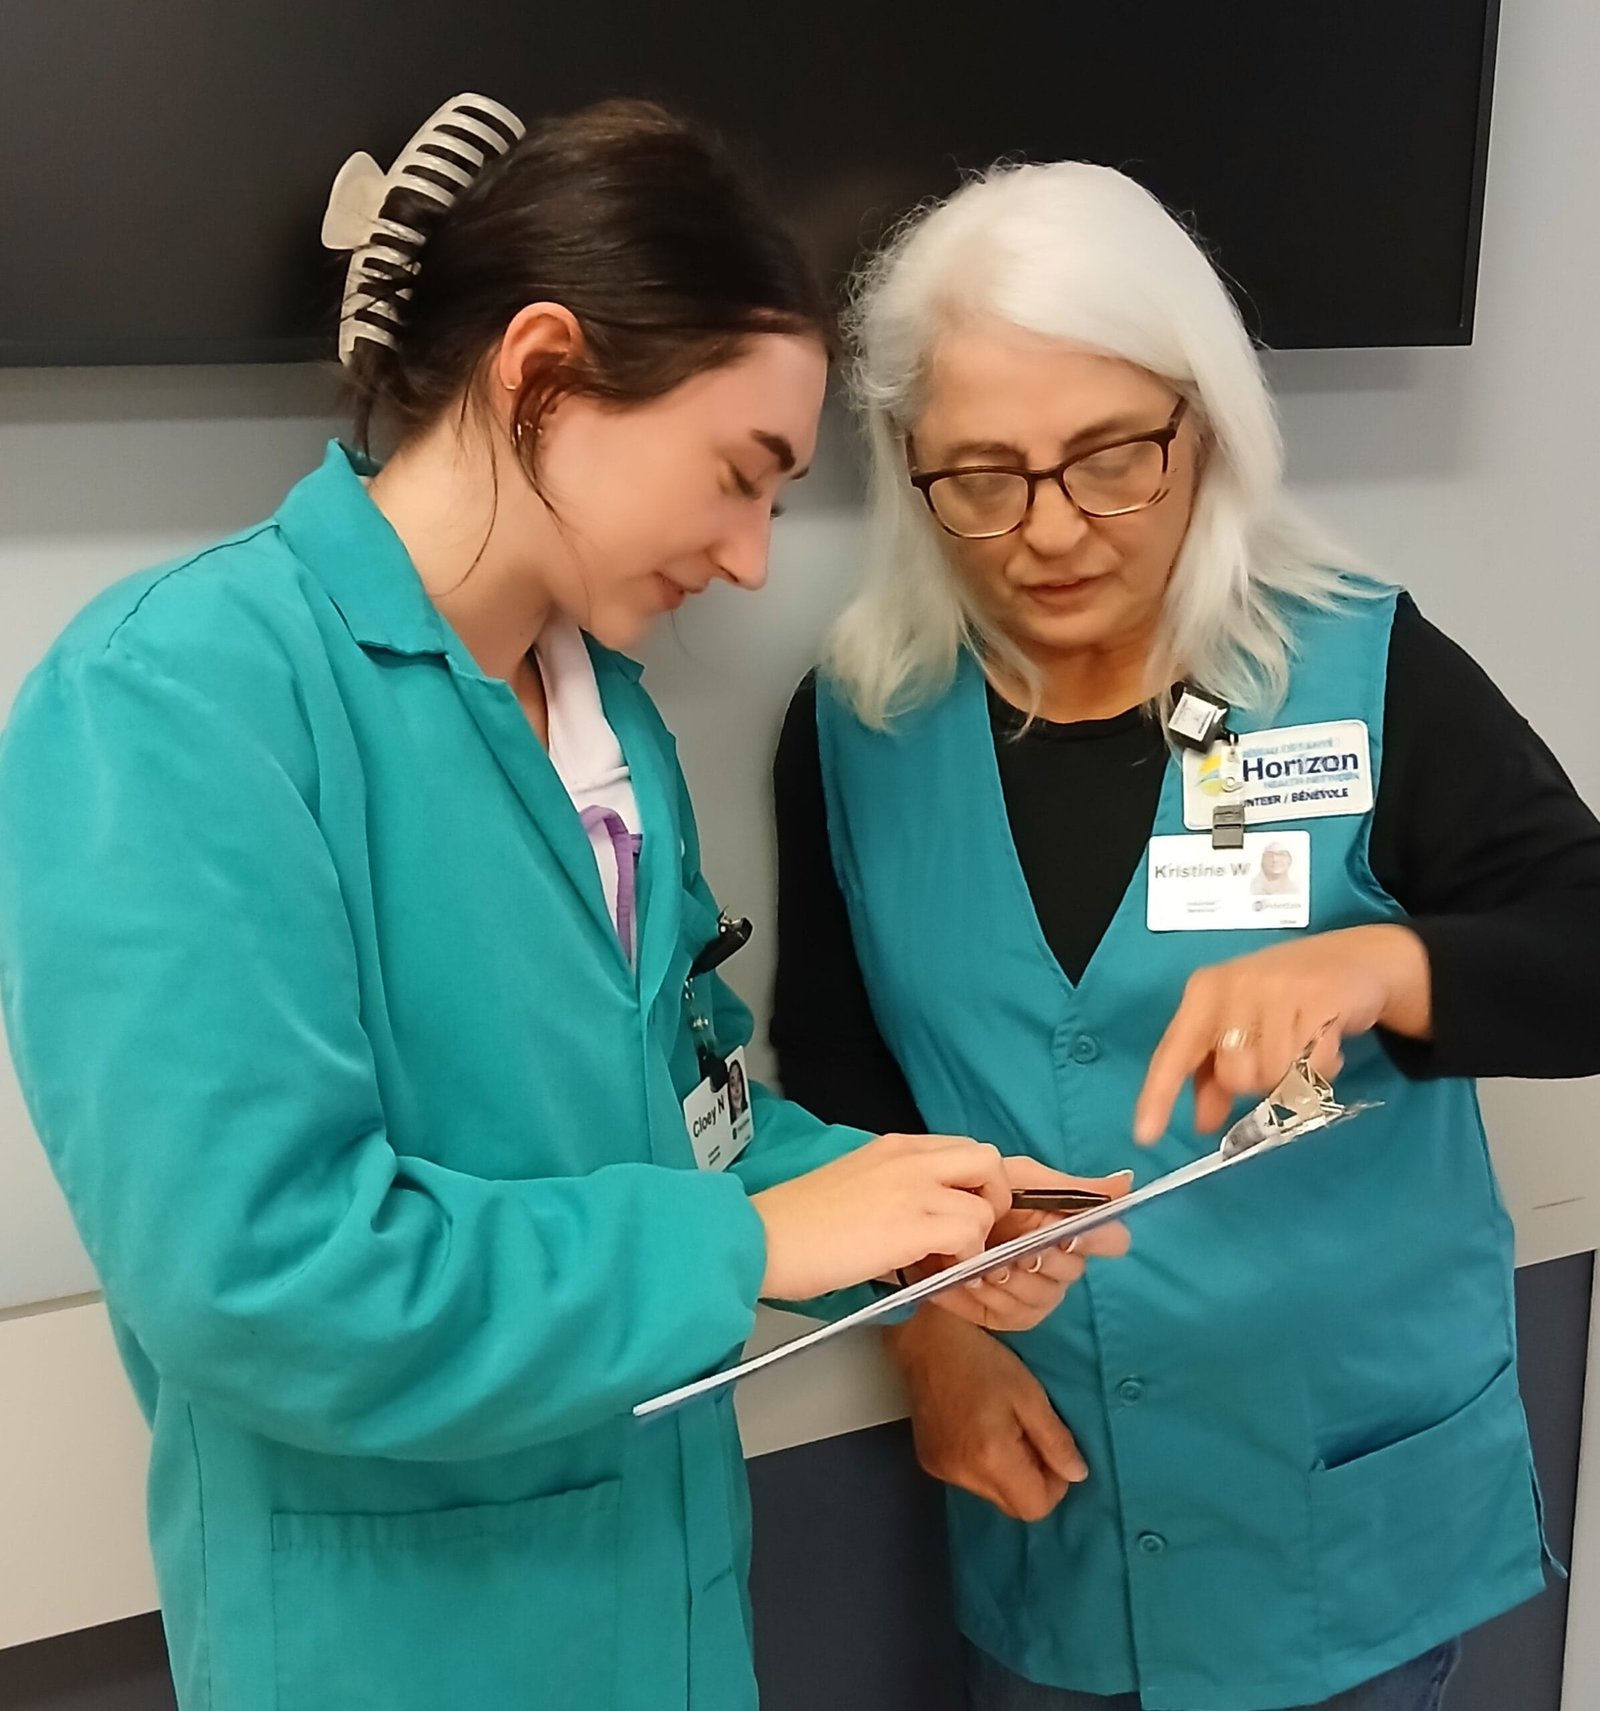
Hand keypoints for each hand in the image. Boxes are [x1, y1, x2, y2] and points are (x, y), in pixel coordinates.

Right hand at [751, 1133, 1008, 1300]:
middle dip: (994, 1197)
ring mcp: (913, 1187)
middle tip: (971, 1233)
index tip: (974, 1211)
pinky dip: (966, 1258)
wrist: (763, 1237)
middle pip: (988, 1160)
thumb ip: (895, 1192)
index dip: (980, 1182)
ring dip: (978, 1237)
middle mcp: (910, 1158)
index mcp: (894, 1147)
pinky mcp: (912, 1224)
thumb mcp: (855, 1186)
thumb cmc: (796, 1223)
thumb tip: (924, 1223)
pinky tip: (938, 1272)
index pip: (964, 1148)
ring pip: (986, 1200)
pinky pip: (970, 1233)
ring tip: (949, 1261)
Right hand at [887, 1310, 1085, 1521]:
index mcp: (991, 1459)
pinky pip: (969, 1479)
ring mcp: (942, 1471)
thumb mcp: (1030, 1394)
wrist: (925, 1338)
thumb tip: (1077, 1474)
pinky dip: (982, 1464)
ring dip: (1007, 1471)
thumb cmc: (981, 1359)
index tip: (1051, 1448)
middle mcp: (963, 1476)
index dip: (1054, 1484)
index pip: (1035, 1508)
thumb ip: (1055, 1440)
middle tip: (1028, 1433)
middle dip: (1031, 1478)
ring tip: (1002, 1425)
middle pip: (1012, 1505)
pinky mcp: (929, 1462)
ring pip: (991, 1493)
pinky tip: (978, 1428)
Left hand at [909, 1160, 1131, 1332]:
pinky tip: (967, 1281)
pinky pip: (1013, 1316)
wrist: (930, 1218)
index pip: (1110, 1240)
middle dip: (1040, 1256)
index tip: (1065, 1231)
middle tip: (1012, 1246)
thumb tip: (1126, 1182)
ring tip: (980, 1261)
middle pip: (1071, 1270)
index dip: (1093, 1238)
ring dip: (1010, 1278)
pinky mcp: (1008, 1316)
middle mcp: (1061, 1264)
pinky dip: (988, 1298)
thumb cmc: (978, 1193)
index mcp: (1069, 1227)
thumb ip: (1073, 1186)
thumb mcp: (1021, 1178)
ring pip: (1042, 1295)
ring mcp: (1037, 1293)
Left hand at [1133, 923, 1430, 1144]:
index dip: (1159, 1095)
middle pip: (1232, 1076)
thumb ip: (1215, 1072)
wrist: (1355, 958)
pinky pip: (1313, 1063)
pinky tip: (1325, 1039)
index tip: (1146, 1136)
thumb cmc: (1286, 995)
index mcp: (1205, 991)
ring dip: (1292, 1073)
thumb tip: (1203, 1122)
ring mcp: (1278, 989)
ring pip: (1272, 1073)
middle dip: (1255, 1081)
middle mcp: (1235, 985)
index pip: (1175, 1051)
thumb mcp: (1241, 1025)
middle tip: (1275, 1054)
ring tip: (1302, 1043)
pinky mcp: (1321, 998)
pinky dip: (1322, 1065)